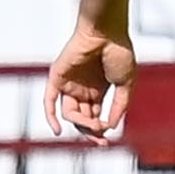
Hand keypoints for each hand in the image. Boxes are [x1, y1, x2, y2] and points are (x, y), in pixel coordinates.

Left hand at [44, 24, 137, 143]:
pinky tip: (58, 131)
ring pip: (70, 114)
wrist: (106, 32)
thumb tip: (112, 126)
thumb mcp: (125, 83)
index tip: (109, 139)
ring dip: (82, 124)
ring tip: (96, 125)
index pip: (95, 117)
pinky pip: (49, 101)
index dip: (101, 131)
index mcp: (98, 90)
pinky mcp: (57, 78)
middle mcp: (82, 89)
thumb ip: (120, 105)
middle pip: (82, 119)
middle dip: (91, 132)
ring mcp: (69, 84)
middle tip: (101, 142)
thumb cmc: (118, 51)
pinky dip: (50, 117)